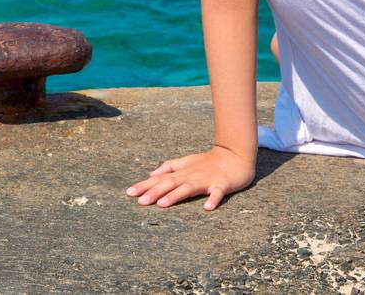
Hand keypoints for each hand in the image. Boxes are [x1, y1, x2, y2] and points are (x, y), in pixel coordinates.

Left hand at [125, 145, 254, 210]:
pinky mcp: (222, 184)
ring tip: (163, 204)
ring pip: (189, 188)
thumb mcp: (187, 162)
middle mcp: (191, 175)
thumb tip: (151, 174)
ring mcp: (206, 180)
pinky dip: (213, 200)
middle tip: (140, 201)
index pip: (160, 179)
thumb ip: (169, 167)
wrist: (235, 155)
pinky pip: (217, 193)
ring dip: (176, 195)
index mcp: (182, 172)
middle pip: (171, 183)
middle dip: (155, 192)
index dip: (145, 185)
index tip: (129, 192)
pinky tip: (207, 208)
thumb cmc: (209, 161)